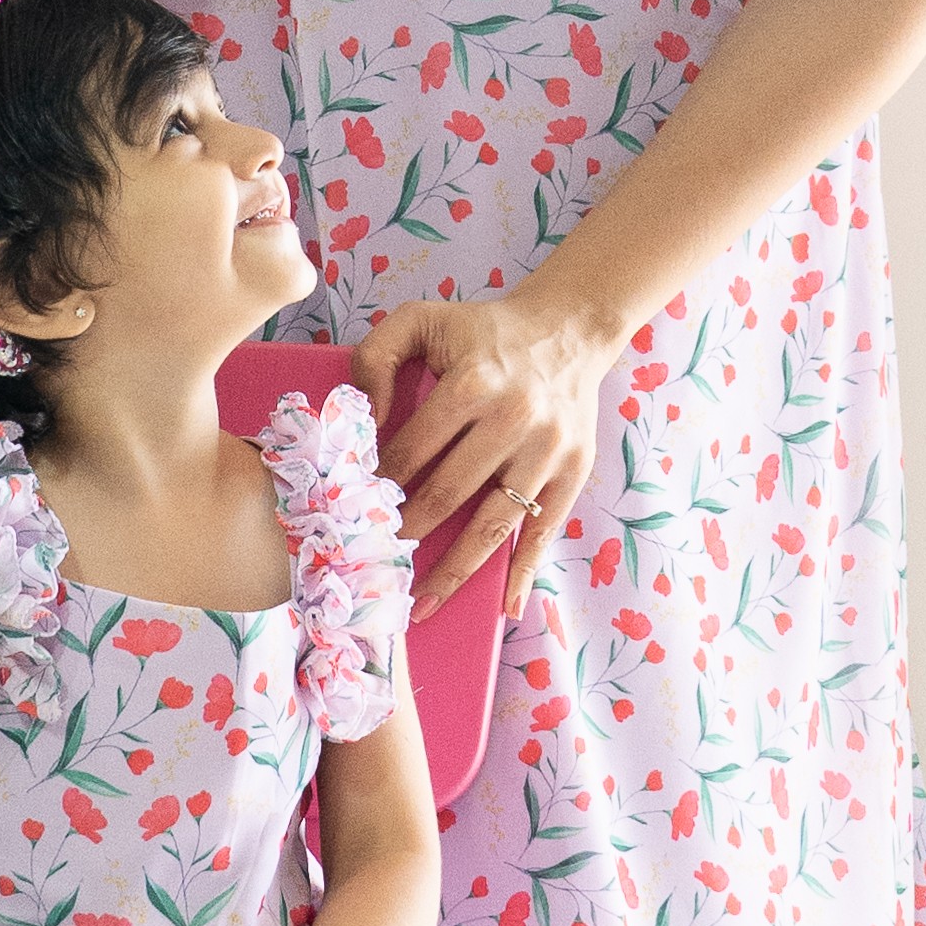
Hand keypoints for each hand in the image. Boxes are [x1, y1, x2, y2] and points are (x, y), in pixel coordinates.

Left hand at [354, 284, 616, 619]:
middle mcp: (513, 418)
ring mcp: (547, 450)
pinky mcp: (574, 471)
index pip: (411, 449)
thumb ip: (377, 357)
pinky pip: (544, 531)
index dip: (377, 485)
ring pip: (493, 525)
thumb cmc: (484, 330)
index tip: (351, 515)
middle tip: (373, 564)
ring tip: (420, 605)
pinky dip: (524, 572)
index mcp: (472, 382)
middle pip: (447, 493)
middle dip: (405, 534)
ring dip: (454, 571)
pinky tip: (504, 606)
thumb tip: (363, 419)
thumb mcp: (422, 319)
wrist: (569, 328)